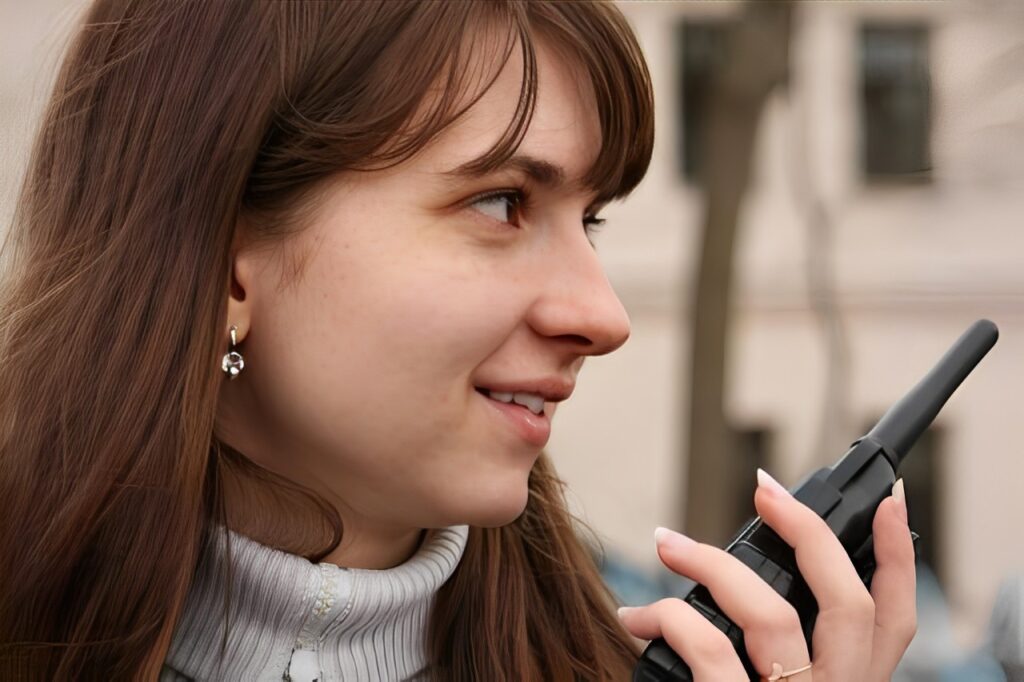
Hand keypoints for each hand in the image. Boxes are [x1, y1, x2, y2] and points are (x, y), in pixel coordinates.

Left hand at [617, 470, 916, 680]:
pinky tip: (640, 614)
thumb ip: (785, 656)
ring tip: (666, 543)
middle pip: (849, 605)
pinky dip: (671, 616)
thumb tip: (746, 585)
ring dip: (712, 565)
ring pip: (775, 615)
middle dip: (810, 534)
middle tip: (767, 491)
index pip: (894, 624)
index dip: (898, 560)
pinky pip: (709, 649)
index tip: (888, 504)